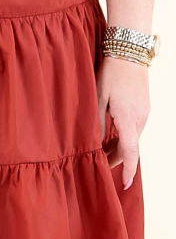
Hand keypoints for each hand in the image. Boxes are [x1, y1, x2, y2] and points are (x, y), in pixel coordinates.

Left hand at [97, 55, 149, 189]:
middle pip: (131, 148)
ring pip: (133, 138)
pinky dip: (124, 137)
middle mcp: (141, 119)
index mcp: (128, 118)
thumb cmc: (109, 75)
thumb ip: (96, 123)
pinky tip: (112, 138)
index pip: (131, 152)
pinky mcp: (144, 107)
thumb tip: (94, 144)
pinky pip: (135, 129)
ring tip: (102, 154)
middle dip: (117, 160)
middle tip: (100, 167)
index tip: (124, 184)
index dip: (127, 169)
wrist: (128, 53)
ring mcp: (145, 113)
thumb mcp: (97, 98)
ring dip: (120, 148)